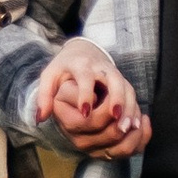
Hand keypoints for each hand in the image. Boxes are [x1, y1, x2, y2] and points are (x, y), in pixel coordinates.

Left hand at [31, 42, 150, 161]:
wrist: (83, 50)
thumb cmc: (65, 67)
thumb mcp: (50, 76)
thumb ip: (44, 96)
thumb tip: (40, 118)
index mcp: (81, 65)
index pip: (85, 77)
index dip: (85, 93)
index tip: (85, 112)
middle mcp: (101, 68)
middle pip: (114, 79)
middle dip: (117, 99)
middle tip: (116, 119)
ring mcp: (115, 73)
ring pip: (127, 88)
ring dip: (129, 108)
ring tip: (128, 127)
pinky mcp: (123, 81)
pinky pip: (133, 95)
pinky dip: (135, 110)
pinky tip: (136, 126)